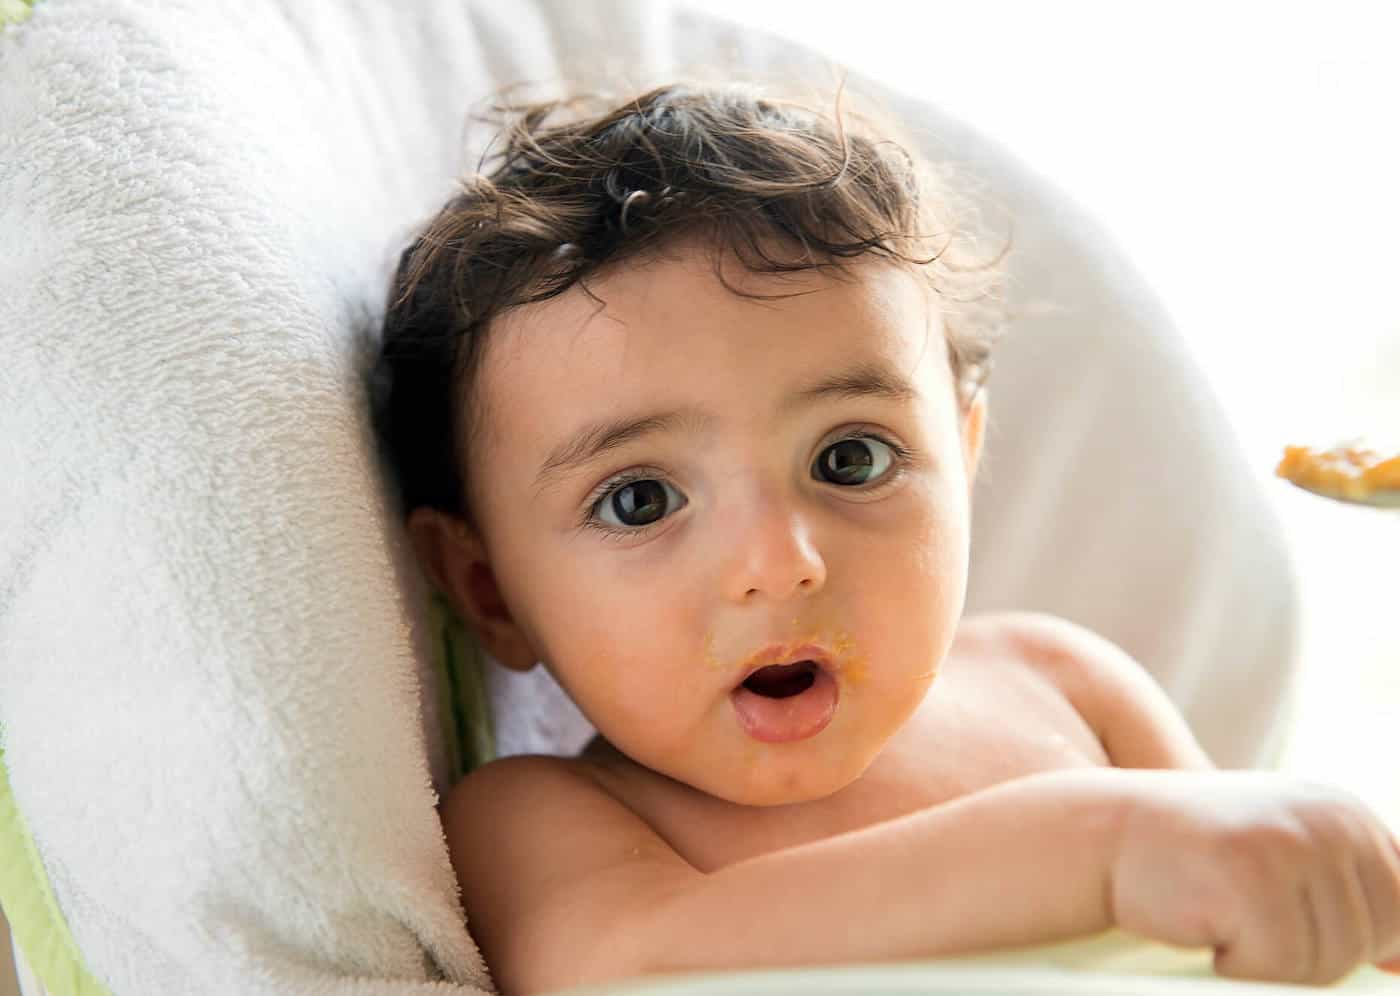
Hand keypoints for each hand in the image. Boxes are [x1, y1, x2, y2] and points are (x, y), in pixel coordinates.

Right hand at [1109, 771, 1399, 984]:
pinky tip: (1202, 927)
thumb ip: (1347, 892)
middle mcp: (1328, 820)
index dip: (1372, 945)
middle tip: (1249, 928)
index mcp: (1346, 813)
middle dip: (1312, 957)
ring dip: (1269, 964)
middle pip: (1368, 940)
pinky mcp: (1252, 875)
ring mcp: (1291, 843)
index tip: (1308, 942)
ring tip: (1223, 921)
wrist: (1104, 833)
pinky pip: (1275, 966)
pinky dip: (1235, 965)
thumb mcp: (1284, 857)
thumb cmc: (1195, 859)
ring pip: (1326, 962)